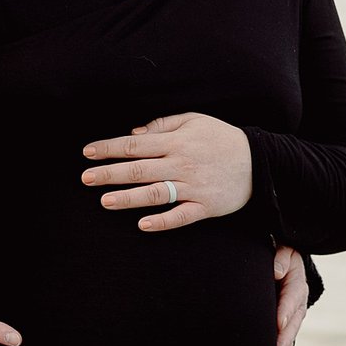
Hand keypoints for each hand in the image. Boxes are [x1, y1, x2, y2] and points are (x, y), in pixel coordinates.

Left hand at [81, 112, 252, 231]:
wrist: (259, 161)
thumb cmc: (221, 138)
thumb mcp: (194, 120)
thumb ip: (163, 125)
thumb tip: (134, 134)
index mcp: (176, 142)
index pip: (135, 145)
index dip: (109, 148)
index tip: (87, 153)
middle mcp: (181, 164)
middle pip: (139, 169)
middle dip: (109, 173)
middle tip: (85, 179)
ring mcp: (193, 187)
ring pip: (155, 193)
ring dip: (129, 198)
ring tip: (105, 201)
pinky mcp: (205, 206)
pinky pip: (181, 216)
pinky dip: (162, 221)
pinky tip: (143, 224)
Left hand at [273, 245, 308, 345]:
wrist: (284, 260)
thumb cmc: (280, 253)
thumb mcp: (284, 249)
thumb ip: (281, 258)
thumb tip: (276, 271)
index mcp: (297, 282)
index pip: (292, 297)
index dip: (286, 310)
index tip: (278, 323)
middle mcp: (298, 302)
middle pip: (293, 323)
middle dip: (285, 339)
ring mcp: (294, 316)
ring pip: (290, 336)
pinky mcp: (287, 325)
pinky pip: (285, 341)